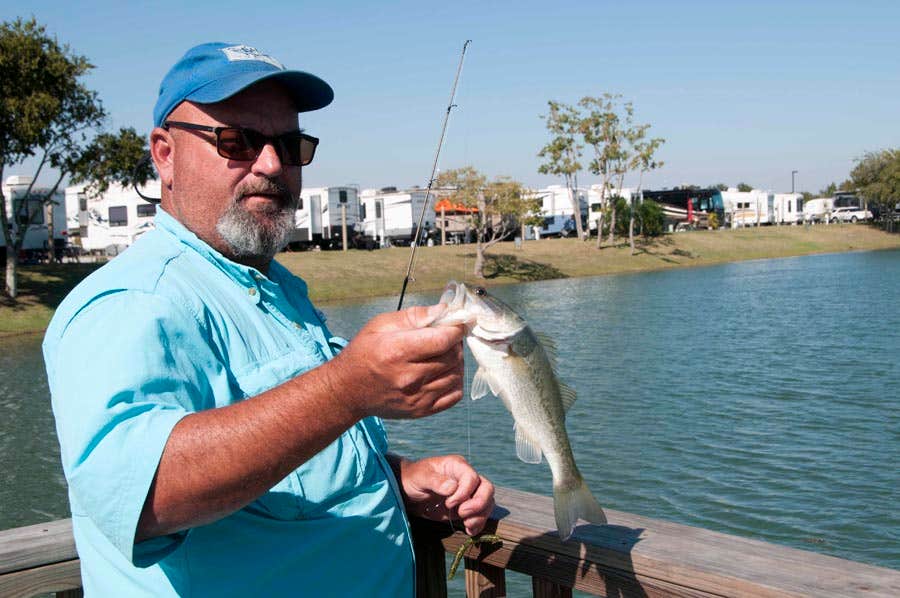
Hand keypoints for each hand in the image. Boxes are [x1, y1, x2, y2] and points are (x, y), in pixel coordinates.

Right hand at [333, 304, 464, 419]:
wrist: (348, 390)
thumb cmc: (364, 352)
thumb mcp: (381, 325)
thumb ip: (414, 316)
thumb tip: (444, 310)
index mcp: (397, 351)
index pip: (443, 340)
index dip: (455, 329)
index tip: (456, 323)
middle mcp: (409, 377)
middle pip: (452, 357)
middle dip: (455, 343)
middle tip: (446, 337)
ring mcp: (416, 397)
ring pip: (456, 375)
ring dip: (456, 361)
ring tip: (443, 354)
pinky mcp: (421, 410)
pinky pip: (454, 395)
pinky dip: (455, 381)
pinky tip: (443, 372)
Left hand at [392, 454, 494, 535]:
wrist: (407, 492)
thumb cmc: (413, 479)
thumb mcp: (420, 477)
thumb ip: (436, 481)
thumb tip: (453, 487)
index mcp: (457, 466)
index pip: (472, 478)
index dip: (465, 492)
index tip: (449, 503)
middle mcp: (466, 479)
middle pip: (487, 488)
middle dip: (479, 503)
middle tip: (462, 513)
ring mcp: (467, 494)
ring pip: (487, 502)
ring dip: (480, 515)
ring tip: (467, 524)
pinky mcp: (465, 508)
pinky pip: (480, 515)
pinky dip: (478, 524)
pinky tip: (469, 530)